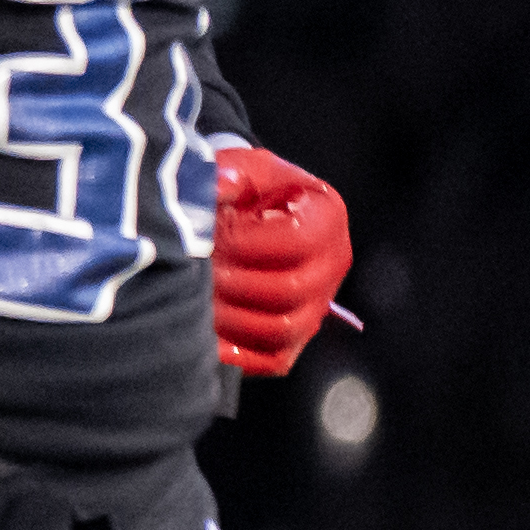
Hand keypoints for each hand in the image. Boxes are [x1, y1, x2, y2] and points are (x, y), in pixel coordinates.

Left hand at [210, 144, 353, 376]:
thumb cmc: (240, 191)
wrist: (238, 216)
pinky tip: (202, 330)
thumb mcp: (237, 169)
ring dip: (231, 315)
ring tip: (197, 295)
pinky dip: (236, 351)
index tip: (214, 233)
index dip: (250, 242)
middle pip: (291, 290)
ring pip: (281, 329)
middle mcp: (332, 266)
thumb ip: (229, 172)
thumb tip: (220, 185)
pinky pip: (270, 360)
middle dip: (235, 281)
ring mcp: (315, 308)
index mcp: (327, 219)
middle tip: (198, 269)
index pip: (299, 242)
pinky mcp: (293, 342)